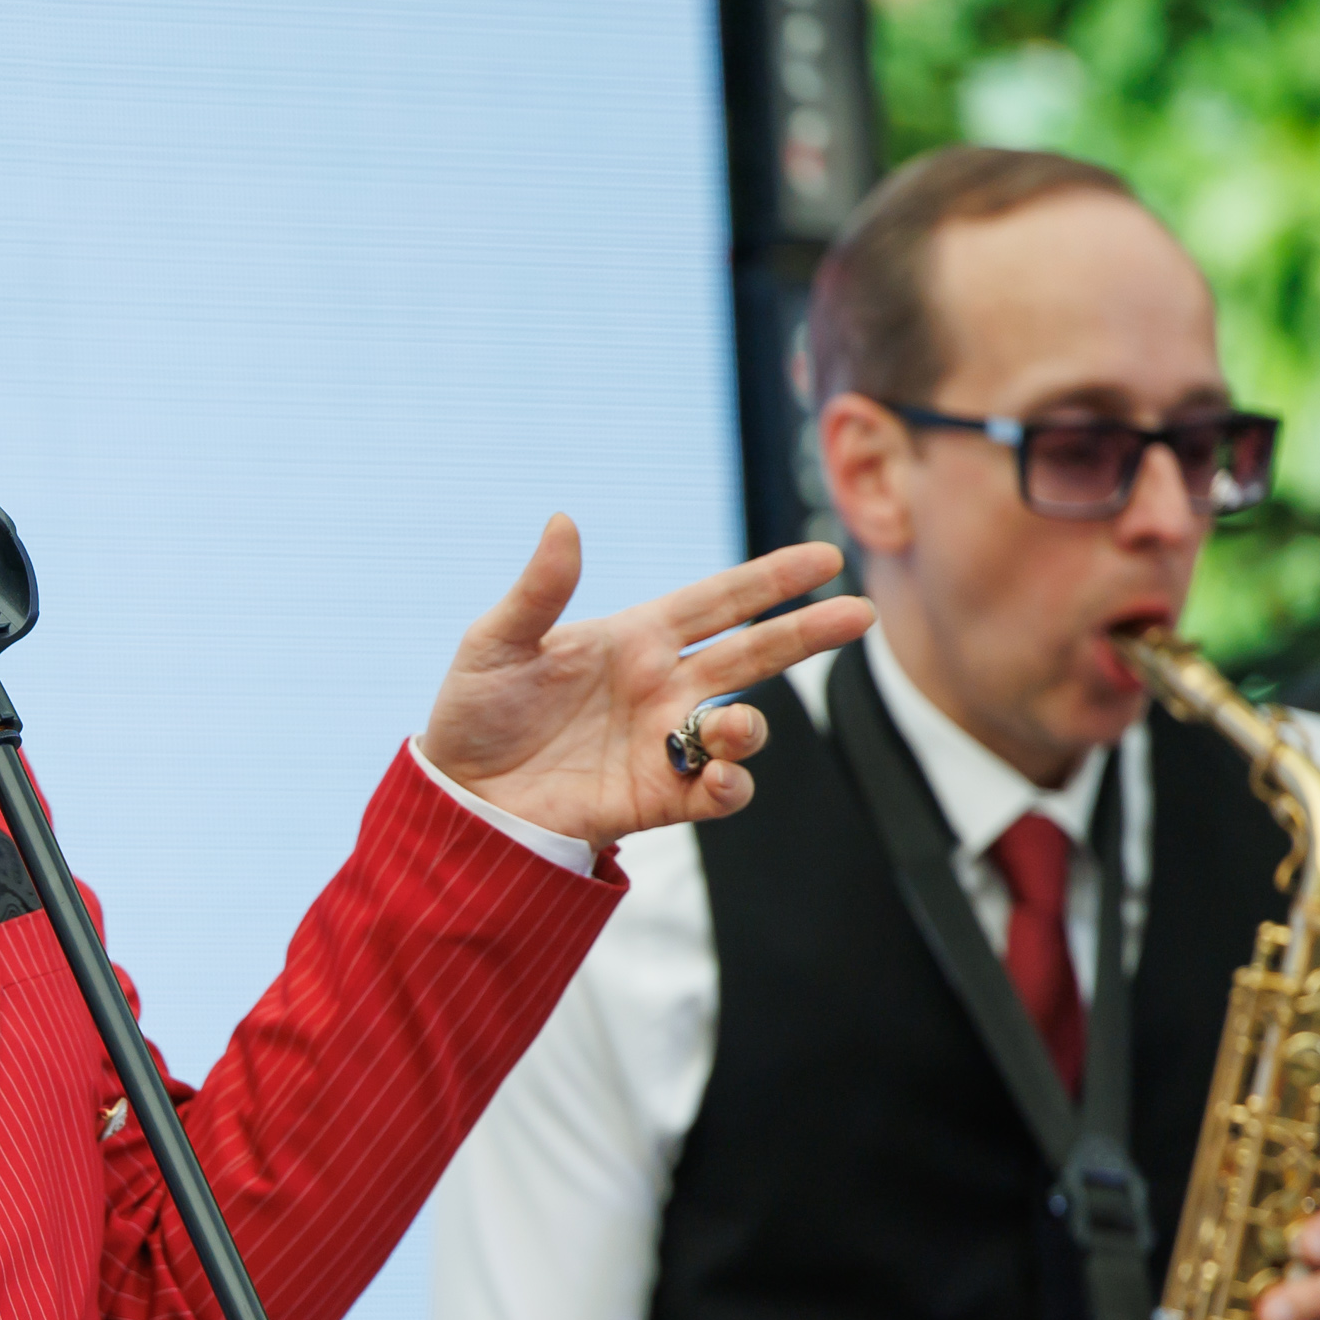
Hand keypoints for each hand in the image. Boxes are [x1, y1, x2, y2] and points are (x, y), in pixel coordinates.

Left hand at [417, 520, 873, 843]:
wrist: (459, 795)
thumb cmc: (474, 710)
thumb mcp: (496, 642)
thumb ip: (539, 590)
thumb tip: (563, 521)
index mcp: (634, 639)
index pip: (718, 601)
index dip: (770, 580)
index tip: (824, 558)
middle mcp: (662, 686)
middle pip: (753, 653)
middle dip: (807, 633)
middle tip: (860, 614)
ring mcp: (665, 743)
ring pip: (742, 727)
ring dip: (751, 724)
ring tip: (732, 726)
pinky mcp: (657, 798)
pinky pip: (718, 792)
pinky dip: (730, 784)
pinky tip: (715, 775)